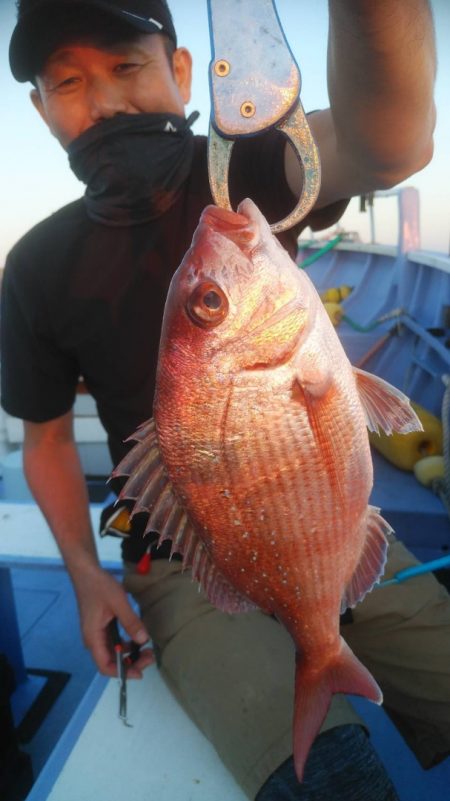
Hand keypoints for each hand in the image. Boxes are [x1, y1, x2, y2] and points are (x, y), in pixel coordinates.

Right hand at [72, 563, 153, 677]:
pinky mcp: (100, 627)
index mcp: (93, 638)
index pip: (104, 666)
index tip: (140, 672)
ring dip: (130, 654)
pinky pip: (113, 642)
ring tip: (147, 649)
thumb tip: (143, 640)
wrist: (86, 572)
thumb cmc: (99, 586)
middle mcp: (93, 639)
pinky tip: (138, 638)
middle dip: (130, 663)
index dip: (122, 673)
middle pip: (110, 661)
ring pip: (113, 652)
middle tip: (149, 656)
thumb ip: (130, 622)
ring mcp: (96, 633)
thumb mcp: (118, 603)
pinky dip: (126, 644)